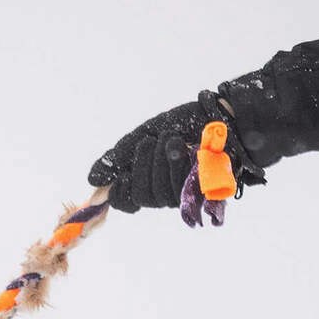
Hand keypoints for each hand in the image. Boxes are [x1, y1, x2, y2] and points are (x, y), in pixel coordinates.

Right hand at [89, 90, 262, 215]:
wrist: (225, 116)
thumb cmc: (187, 124)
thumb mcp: (146, 134)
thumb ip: (119, 156)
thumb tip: (92, 181)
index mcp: (148, 179)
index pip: (125, 201)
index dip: (120, 192)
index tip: (122, 175)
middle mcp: (165, 192)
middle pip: (141, 195)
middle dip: (142, 165)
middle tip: (152, 142)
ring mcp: (184, 194)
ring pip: (159, 193)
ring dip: (162, 160)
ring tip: (174, 138)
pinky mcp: (203, 194)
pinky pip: (179, 190)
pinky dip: (178, 164)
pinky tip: (185, 147)